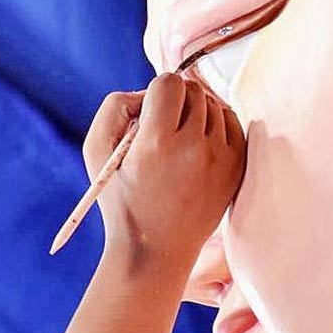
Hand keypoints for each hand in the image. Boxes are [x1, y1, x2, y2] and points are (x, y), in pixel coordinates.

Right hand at [82, 73, 245, 267]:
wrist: (155, 249)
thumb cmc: (120, 199)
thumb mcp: (95, 151)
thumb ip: (114, 107)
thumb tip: (146, 92)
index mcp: (157, 143)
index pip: (169, 82)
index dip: (155, 92)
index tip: (148, 114)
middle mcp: (194, 149)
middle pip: (193, 90)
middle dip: (175, 102)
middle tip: (161, 129)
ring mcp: (221, 160)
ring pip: (215, 105)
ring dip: (196, 114)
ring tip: (178, 141)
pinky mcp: (237, 168)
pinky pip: (233, 124)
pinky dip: (216, 127)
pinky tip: (198, 146)